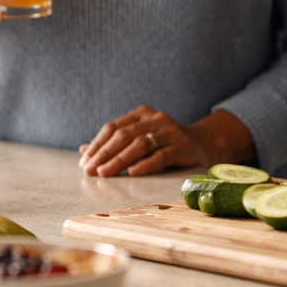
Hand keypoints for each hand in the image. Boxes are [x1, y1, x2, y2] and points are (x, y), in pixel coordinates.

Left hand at [79, 106, 205, 176]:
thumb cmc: (165, 143)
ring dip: (120, 160)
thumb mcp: (140, 139)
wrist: (203, 145)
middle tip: (90, 170)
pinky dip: (145, 164)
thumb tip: (84, 152)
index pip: (113, 127)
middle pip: (124, 135)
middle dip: (104, 153)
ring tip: (105, 173)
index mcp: (141, 114)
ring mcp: (171, 132)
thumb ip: (114, 144)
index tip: (84, 162)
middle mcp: (155, 119)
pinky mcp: (183, 147)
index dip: (97, 144)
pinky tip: (132, 173)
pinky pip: (162, 155)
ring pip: (141, 144)